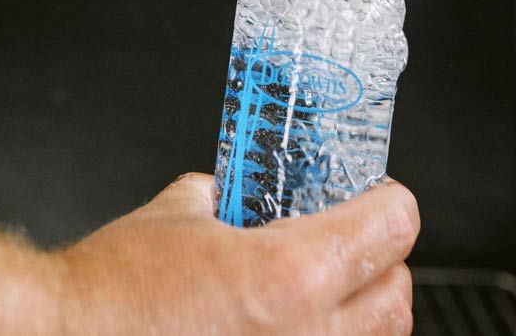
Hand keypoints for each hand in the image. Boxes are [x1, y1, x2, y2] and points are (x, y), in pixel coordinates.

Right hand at [57, 174, 418, 335]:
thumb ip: (218, 195)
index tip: (381, 193)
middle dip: (384, 258)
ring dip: (364, 308)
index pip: (389, 229)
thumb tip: (229, 193)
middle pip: (399, 295)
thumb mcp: (174, 213)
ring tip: (330, 286)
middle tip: (355, 237)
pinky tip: (289, 323)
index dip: (391, 200)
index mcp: (291, 276)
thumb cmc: (116, 290)